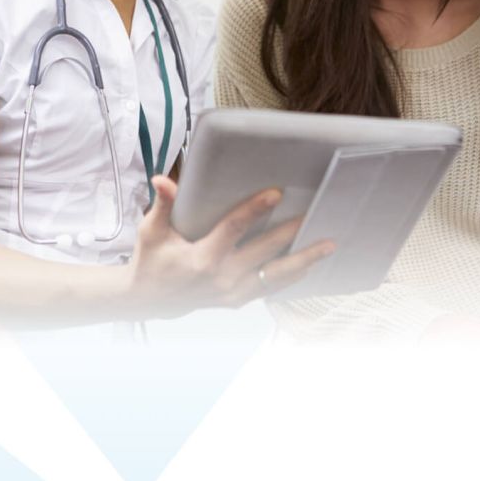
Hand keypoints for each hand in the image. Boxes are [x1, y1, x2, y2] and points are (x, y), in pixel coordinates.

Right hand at [124, 176, 333, 317]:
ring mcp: (233, 293)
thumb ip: (163, 205)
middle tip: (315, 214)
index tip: (276, 193)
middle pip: (265, 251)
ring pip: (276, 276)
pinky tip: (311, 264)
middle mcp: (222, 277)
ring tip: (329, 245)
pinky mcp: (238, 300)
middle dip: (291, 232)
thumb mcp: (152, 232)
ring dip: (304, 260)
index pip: (234, 229)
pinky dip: (292, 277)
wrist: (150, 300)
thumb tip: (163, 180)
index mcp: (202, 258)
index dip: (255, 210)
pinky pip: (271, 288)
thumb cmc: (152, 260)